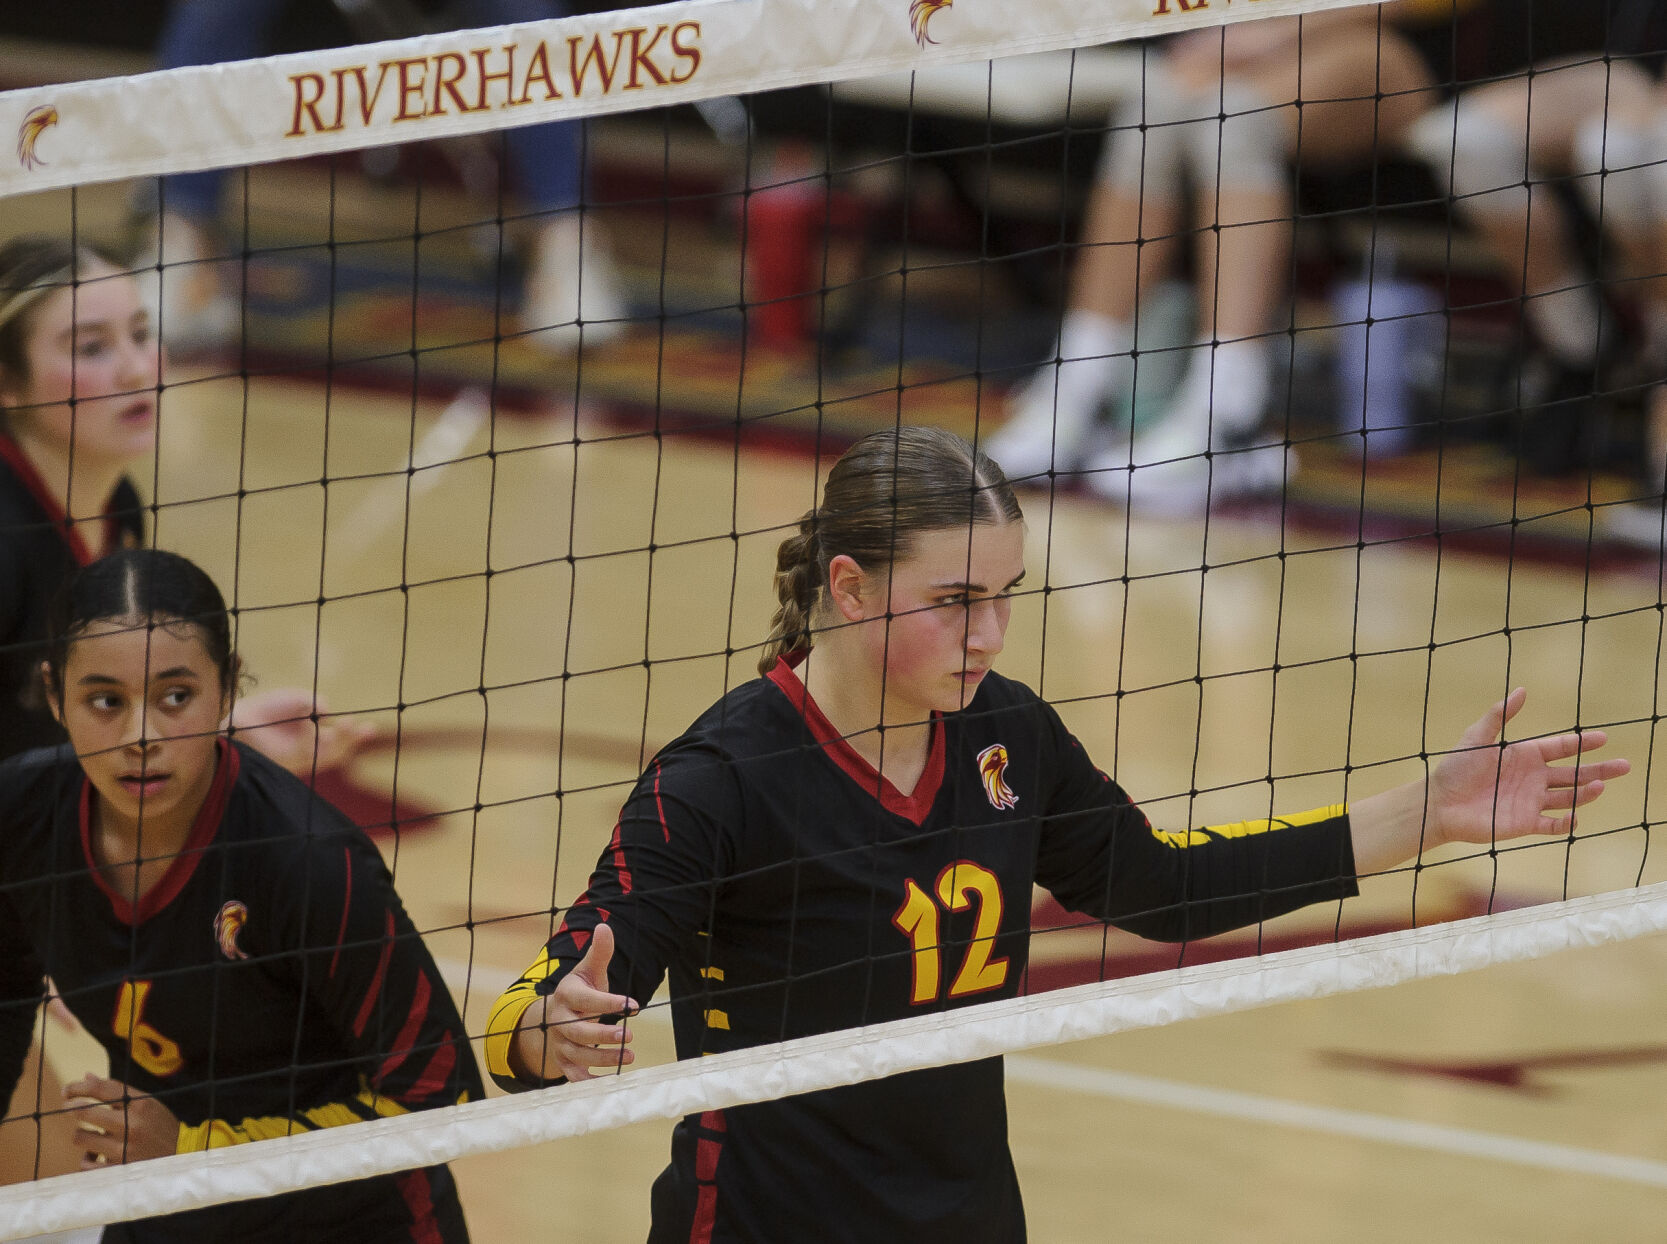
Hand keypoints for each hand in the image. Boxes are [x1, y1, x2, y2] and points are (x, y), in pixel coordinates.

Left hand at [64, 1075, 178, 1168]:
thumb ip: (118, 1091)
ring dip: (81, 1134)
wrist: (182, 1156)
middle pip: (85, 1112)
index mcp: (141, 1105)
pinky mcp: (118, 1170)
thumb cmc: (159, 1126)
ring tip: (88, 1134)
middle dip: (70, 1107)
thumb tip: (86, 1076)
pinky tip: (94, 1155)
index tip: (67, 1090)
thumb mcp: (146, 1103)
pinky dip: (87, 1158)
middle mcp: (132, 1126)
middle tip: (67, 1106)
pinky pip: (86, 1164)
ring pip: (81, 1138)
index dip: (79, 1087)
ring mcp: (124, 1149)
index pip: (103, 1089)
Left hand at [226, 689, 377, 775]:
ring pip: (328, 755)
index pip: (339, 738)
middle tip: (368, 729)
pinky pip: (307, 753)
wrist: (241, 718)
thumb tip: (325, 712)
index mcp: (314, 734)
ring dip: (342, 744)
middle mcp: (310, 747)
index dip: (354, 734)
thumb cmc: (267, 708)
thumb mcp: (295, 698)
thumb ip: (312, 701)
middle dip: (354, 740)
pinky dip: (314, 741)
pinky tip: (320, 730)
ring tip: (351, 727)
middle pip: (338, 748)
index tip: (368, 727)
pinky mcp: (288, 761)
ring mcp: (300, 756)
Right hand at [511, 924, 639, 1082]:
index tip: (633, 1004)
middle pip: (578, 1031)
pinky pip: (571, 1074)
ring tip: (631, 1056)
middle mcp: (559, 1021)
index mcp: (567, 996)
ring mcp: (559, 1043)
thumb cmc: (579, 992)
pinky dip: (587, 1081)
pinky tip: (607, 1083)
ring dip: (602, 1058)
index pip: (586, 1000)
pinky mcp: (562, 1060)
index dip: (609, 1001)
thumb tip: (604, 926)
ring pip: (577, 1054)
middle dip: (603, 1035)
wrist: (552, 1016)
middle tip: (630, 1035)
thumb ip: (599, 953)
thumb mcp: (588, 971)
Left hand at [1428, 688, 1629, 848]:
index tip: (1602, 737)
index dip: (1581, 744)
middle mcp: (1533, 778)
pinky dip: (1565, 823)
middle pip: (1573, 773)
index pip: (1560, 748)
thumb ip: (1499, 715)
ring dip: (1585, 793)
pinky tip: (1576, 817)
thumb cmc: (1455, 768)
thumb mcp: (1477, 737)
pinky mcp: (1525, 823)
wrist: (1438, 803)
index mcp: (1524, 756)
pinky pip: (1552, 825)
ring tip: (1600, 786)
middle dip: (1598, 769)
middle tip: (1624, 765)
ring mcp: (1531, 801)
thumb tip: (1522, 691)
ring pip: (1567, 797)